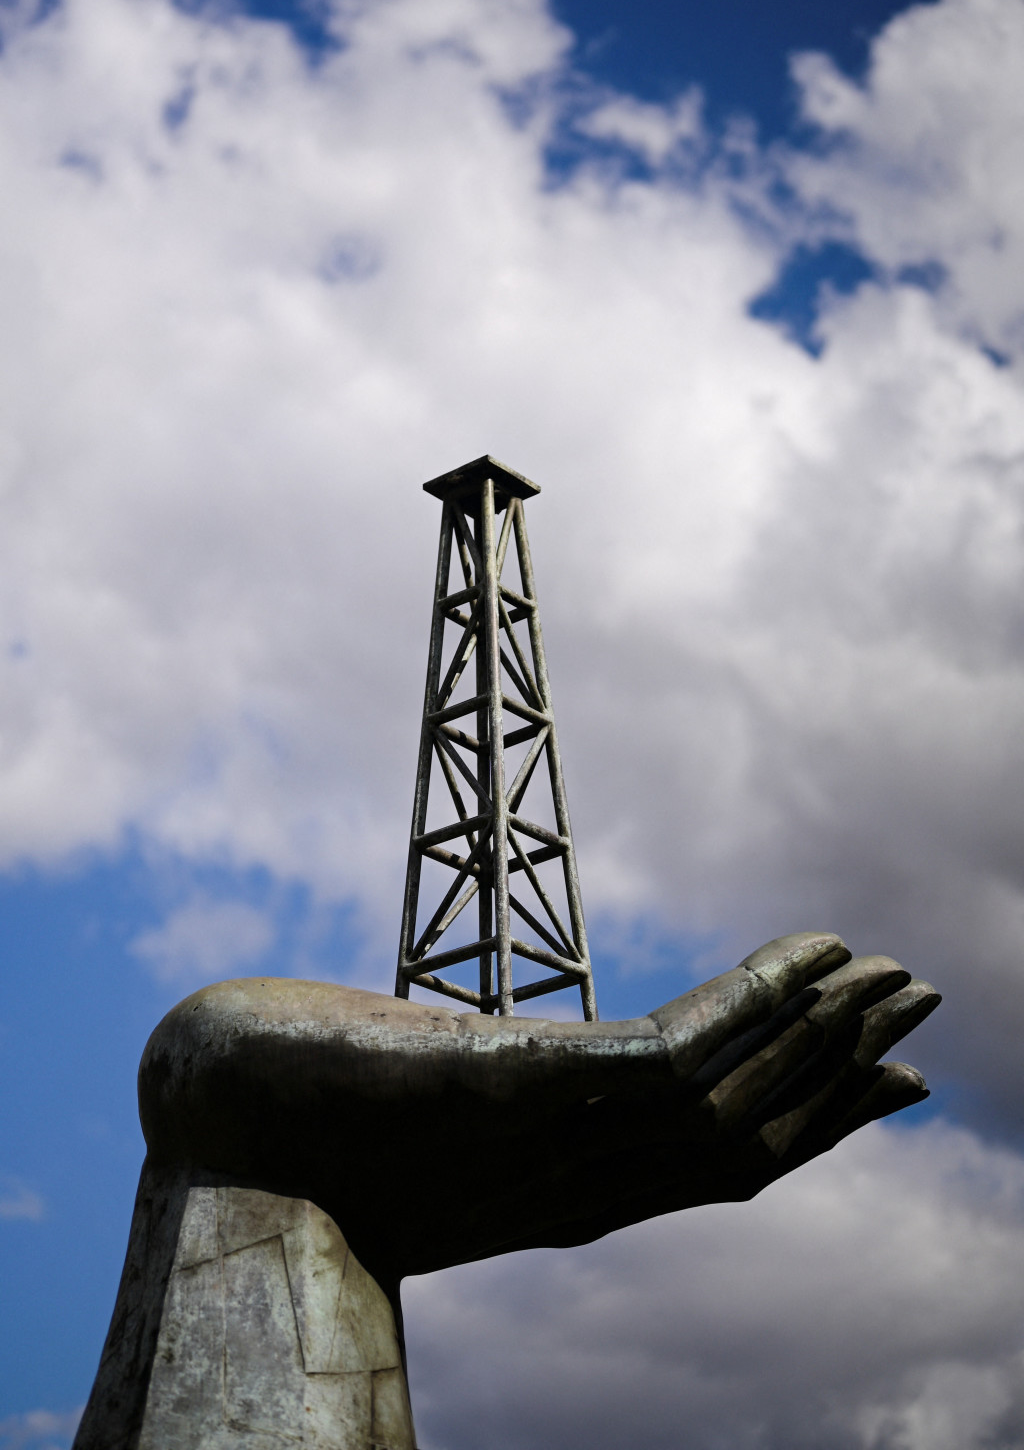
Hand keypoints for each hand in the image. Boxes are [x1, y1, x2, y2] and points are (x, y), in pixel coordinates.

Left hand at [139, 931, 938, 1287]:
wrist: (210, 1125)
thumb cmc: (305, 1108)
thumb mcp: (432, 1105)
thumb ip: (502, 1091)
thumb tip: (526, 1051)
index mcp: (560, 1191)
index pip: (719, 1169)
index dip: (816, 1124)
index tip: (886, 1080)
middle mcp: (573, 1188)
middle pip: (749, 1139)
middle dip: (843, 1070)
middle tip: (921, 997)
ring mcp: (551, 1147)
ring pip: (732, 1099)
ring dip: (819, 1030)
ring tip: (884, 968)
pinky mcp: (516, 1091)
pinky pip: (668, 1055)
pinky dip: (755, 1002)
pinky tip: (804, 950)